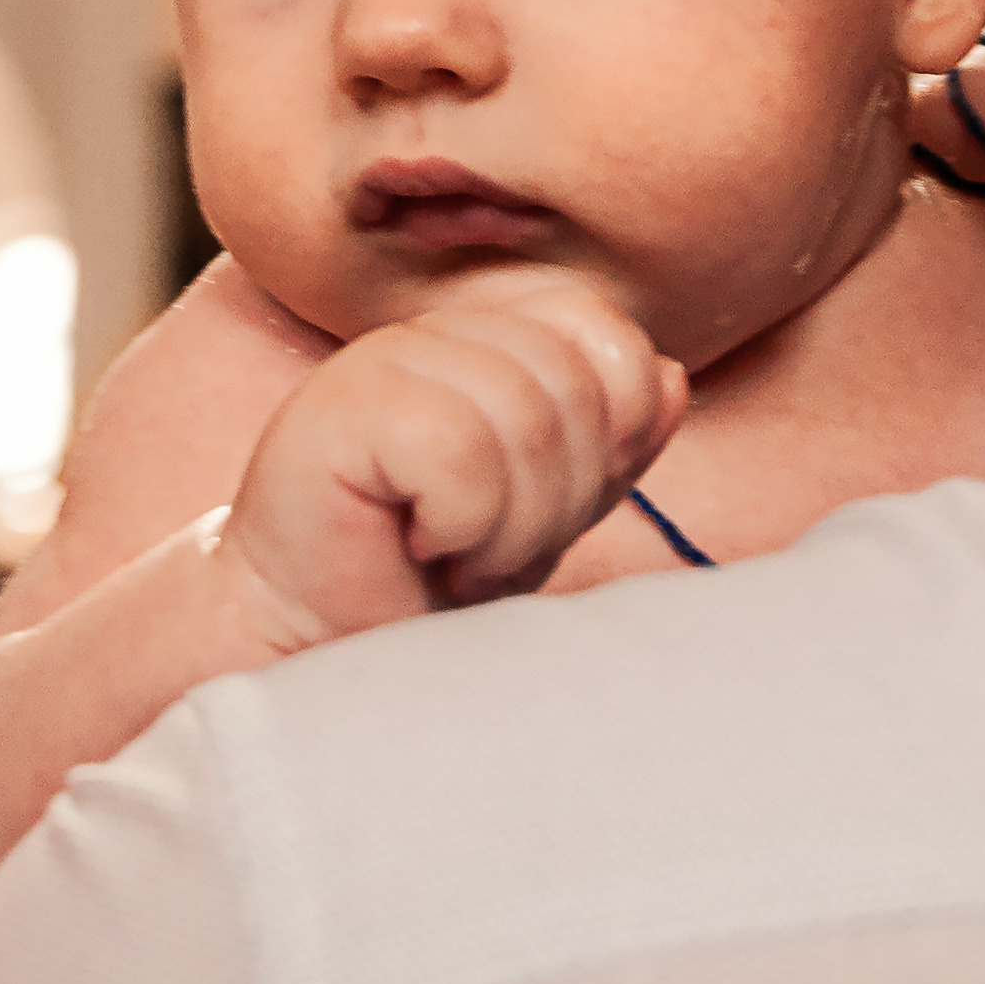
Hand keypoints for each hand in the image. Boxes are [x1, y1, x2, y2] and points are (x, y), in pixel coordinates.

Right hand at [217, 265, 688, 654]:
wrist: (313, 652)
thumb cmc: (428, 582)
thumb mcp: (546, 513)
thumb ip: (610, 444)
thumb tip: (671, 377)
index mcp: (493, 337)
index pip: (611, 335)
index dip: (612, 434)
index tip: (549, 506)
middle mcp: (439, 331)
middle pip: (578, 385)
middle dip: (557, 498)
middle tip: (489, 548)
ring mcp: (384, 358)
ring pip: (526, 419)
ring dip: (507, 525)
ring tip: (451, 553)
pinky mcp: (336, 408)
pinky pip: (460, 452)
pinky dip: (459, 525)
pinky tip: (414, 544)